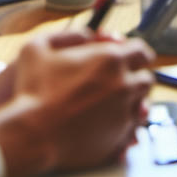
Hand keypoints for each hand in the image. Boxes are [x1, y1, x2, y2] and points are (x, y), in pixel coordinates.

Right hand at [0, 31, 154, 176]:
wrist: (30, 135)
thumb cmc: (32, 91)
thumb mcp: (39, 47)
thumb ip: (69, 35)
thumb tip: (88, 35)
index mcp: (110, 60)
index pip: (142, 52)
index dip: (135, 54)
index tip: (129, 58)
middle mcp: (124, 87)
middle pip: (146, 80)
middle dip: (136, 78)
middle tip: (120, 82)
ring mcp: (123, 116)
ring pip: (142, 107)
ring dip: (132, 104)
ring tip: (114, 104)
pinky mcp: (118, 142)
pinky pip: (133, 132)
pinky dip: (125, 127)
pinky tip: (109, 125)